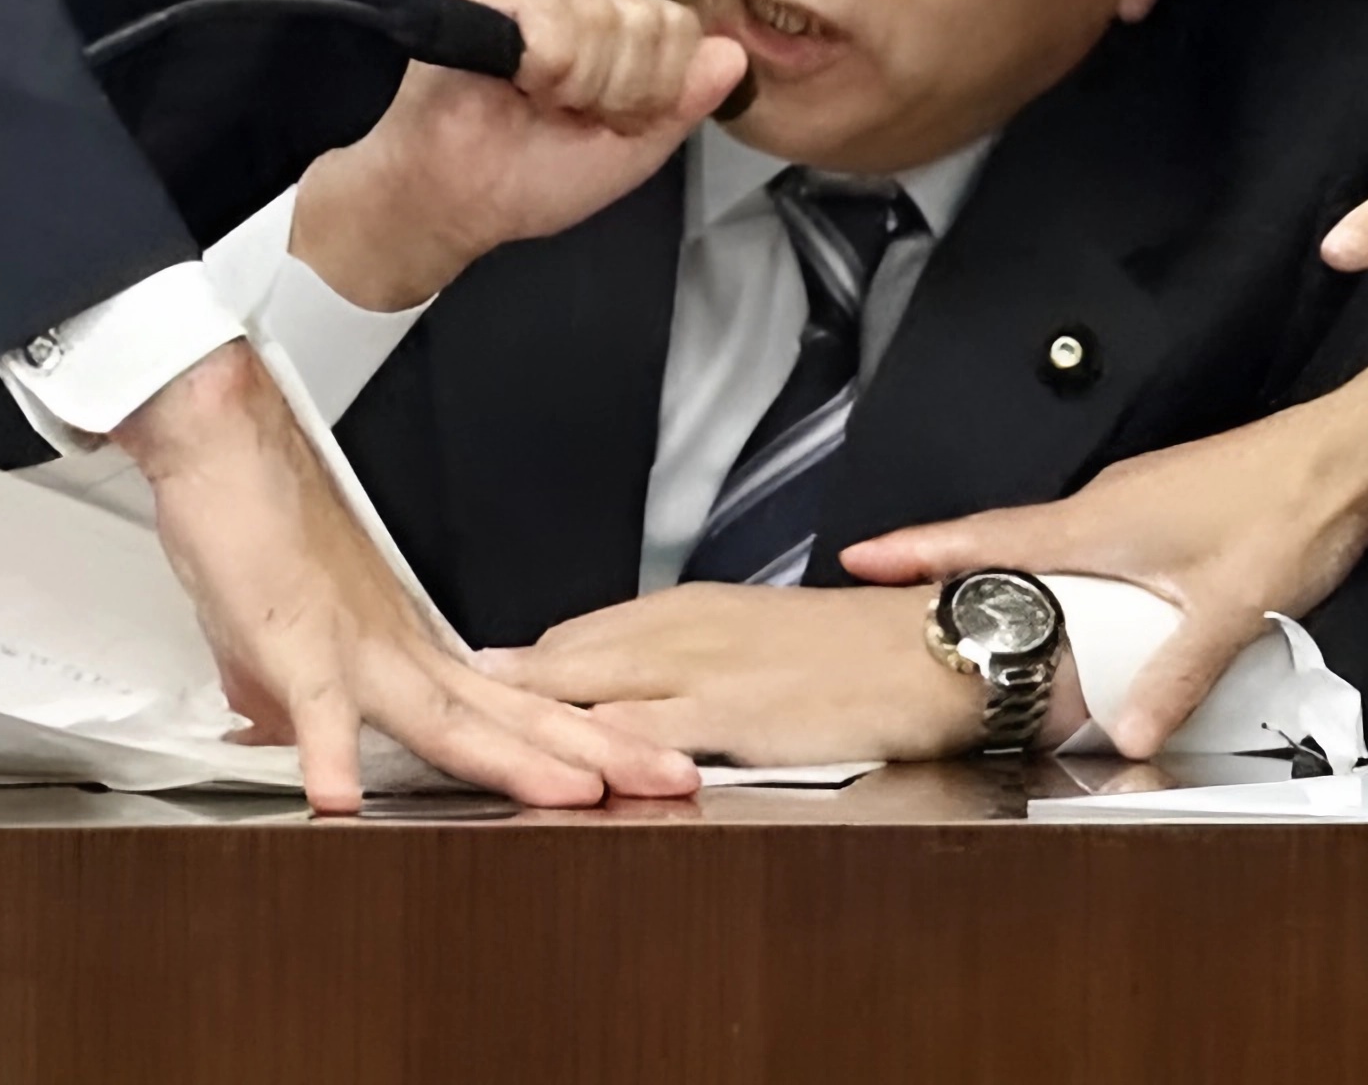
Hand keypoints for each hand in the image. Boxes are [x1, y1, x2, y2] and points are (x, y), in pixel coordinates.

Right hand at [120, 337, 697, 814]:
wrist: (225, 434)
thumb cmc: (258, 522)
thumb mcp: (294, 637)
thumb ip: (310, 701)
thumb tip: (311, 751)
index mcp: (409, 645)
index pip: (515, 705)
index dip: (582, 739)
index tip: (641, 766)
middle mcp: (399, 646)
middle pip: (512, 714)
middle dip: (597, 751)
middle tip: (674, 776)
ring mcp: (353, 643)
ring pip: (447, 715)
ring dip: (514, 759)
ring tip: (577, 795)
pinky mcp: (293, 636)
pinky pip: (317, 704)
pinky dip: (331, 752)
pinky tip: (342, 800)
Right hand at [290, 0, 742, 312]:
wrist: (450, 199)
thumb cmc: (529, 174)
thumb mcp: (631, 148)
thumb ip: (683, 101)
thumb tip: (733, 54)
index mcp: (611, 15)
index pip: (679, 27)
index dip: (649, 91)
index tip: (604, 120)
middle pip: (650, 21)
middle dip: (616, 90)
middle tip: (564, 112)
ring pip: (607, 20)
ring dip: (577, 84)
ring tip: (535, 99)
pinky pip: (557, 20)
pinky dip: (545, 69)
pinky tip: (516, 82)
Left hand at [495, 584, 1051, 768]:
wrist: (936, 644)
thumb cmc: (862, 648)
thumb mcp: (768, 637)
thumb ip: (701, 653)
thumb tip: (642, 677)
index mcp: (691, 610)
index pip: (580, 635)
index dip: (523, 664)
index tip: (469, 681)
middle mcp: (686, 629)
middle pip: (567, 655)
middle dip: (501, 681)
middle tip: (432, 697)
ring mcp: (706, 670)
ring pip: (592, 685)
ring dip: (530, 708)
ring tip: (464, 725)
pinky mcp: (736, 712)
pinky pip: (650, 727)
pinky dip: (599, 742)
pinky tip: (560, 758)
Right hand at [841, 334, 1367, 758]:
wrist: (1346, 455)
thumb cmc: (1286, 511)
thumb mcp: (1228, 606)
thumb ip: (1175, 673)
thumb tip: (1126, 734)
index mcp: (1099, 522)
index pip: (987, 536)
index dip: (918, 549)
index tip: (856, 555)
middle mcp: (1105, 503)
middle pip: (1006, 538)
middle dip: (946, 567)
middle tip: (891, 596)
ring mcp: (1135, 500)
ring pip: (1050, 541)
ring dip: (1007, 571)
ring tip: (972, 612)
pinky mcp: (1165, 506)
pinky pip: (1088, 540)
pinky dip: (1059, 570)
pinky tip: (1077, 604)